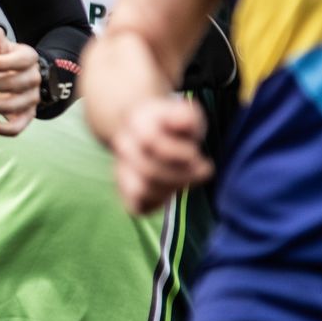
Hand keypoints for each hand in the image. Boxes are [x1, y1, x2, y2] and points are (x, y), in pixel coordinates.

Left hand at [0, 15, 41, 136]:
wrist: (24, 76)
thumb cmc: (6, 57)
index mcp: (29, 58)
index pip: (21, 61)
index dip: (5, 63)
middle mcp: (33, 80)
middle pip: (13, 83)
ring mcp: (31, 100)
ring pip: (12, 106)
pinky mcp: (26, 116)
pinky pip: (17, 128)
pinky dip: (1, 129)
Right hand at [109, 94, 209, 213]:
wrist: (151, 132)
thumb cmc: (175, 127)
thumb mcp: (187, 115)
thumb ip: (187, 117)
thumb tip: (181, 124)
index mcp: (136, 121)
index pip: (151, 141)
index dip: (181, 153)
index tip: (197, 154)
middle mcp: (122, 144)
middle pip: (148, 170)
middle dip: (182, 175)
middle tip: (201, 170)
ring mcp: (120, 168)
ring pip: (140, 189)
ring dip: (171, 189)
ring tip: (186, 181)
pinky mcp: (124, 191)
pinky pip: (137, 206)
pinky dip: (158, 202)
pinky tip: (171, 190)